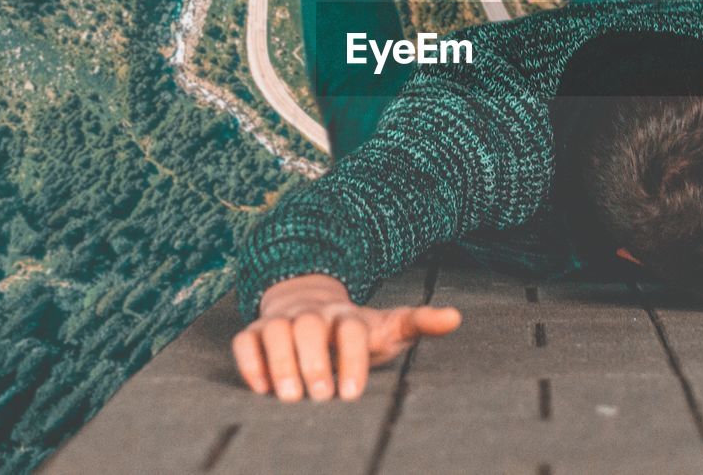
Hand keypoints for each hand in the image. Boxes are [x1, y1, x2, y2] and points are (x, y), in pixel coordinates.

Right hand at [231, 274, 460, 401]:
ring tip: (289, 398)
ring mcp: (283, 320)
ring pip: (276, 330)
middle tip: (321, 397)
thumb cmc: (355, 330)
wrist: (310, 305)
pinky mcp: (256, 331)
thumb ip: (419, 323)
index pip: (352, 331)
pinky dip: (250, 362)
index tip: (352, 394)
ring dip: (281, 362)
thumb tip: (457, 317)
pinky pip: (246, 340)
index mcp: (348, 316)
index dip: (353, 359)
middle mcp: (314, 314)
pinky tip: (260, 388)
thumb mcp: (388, 326)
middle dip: (315, 361)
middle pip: (310, 326)